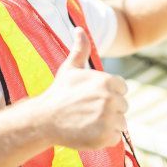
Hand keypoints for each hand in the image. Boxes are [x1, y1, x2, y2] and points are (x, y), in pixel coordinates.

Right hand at [38, 28, 127, 149]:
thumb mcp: (70, 69)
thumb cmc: (58, 94)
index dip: (108, 94)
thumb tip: (79, 28)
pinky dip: (104, 138)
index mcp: (107, 81)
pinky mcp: (105, 136)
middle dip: (108, 109)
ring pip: (120, 122)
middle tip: (87, 111)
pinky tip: (88, 132)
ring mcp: (109, 119)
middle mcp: (111, 99)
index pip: (122, 89)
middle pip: (122, 106)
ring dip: (107, 124)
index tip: (91, 98)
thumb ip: (81, 49)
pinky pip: (115, 137)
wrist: (44, 120)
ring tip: (87, 121)